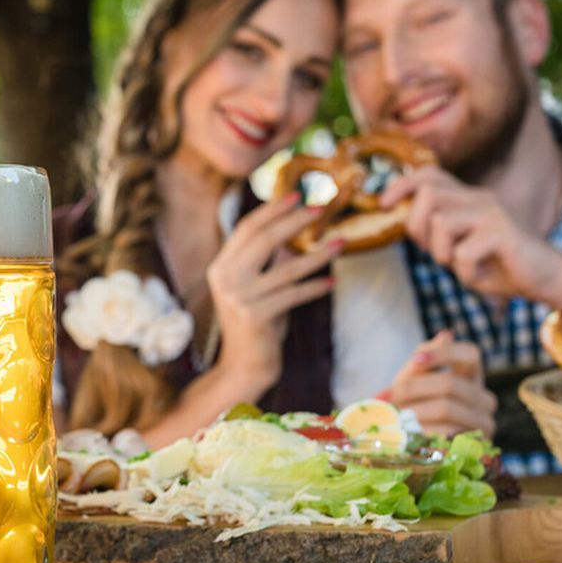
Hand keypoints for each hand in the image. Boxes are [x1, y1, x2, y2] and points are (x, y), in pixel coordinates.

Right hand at [206, 193, 338, 396]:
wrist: (245, 367)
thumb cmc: (258, 325)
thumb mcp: (260, 288)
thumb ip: (270, 263)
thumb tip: (296, 234)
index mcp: (221, 267)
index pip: (246, 229)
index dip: (271, 210)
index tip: (296, 195)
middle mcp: (225, 278)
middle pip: (263, 239)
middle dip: (294, 221)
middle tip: (320, 209)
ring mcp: (238, 297)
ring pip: (286, 267)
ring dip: (317, 255)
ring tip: (340, 244)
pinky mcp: (255, 316)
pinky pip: (294, 294)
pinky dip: (315, 287)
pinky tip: (331, 282)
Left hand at [379, 330, 496, 436]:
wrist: (412, 444)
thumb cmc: (412, 406)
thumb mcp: (412, 381)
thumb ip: (423, 361)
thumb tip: (447, 334)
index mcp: (470, 376)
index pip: (471, 354)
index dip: (445, 354)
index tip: (416, 359)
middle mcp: (483, 398)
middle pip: (450, 383)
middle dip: (413, 388)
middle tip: (387, 396)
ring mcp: (484, 423)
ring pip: (447, 408)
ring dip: (414, 410)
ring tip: (393, 415)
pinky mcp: (476, 446)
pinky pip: (446, 433)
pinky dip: (422, 430)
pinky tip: (406, 432)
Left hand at [380, 165, 561, 301]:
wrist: (547, 279)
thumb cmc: (498, 266)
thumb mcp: (458, 248)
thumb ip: (434, 233)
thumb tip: (399, 220)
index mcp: (468, 199)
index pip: (429, 174)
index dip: (401, 185)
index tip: (383, 204)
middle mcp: (480, 198)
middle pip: (427, 194)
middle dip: (416, 228)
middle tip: (434, 253)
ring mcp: (492, 212)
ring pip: (440, 223)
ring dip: (442, 254)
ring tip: (461, 266)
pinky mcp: (503, 232)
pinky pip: (462, 252)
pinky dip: (465, 272)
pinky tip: (480, 276)